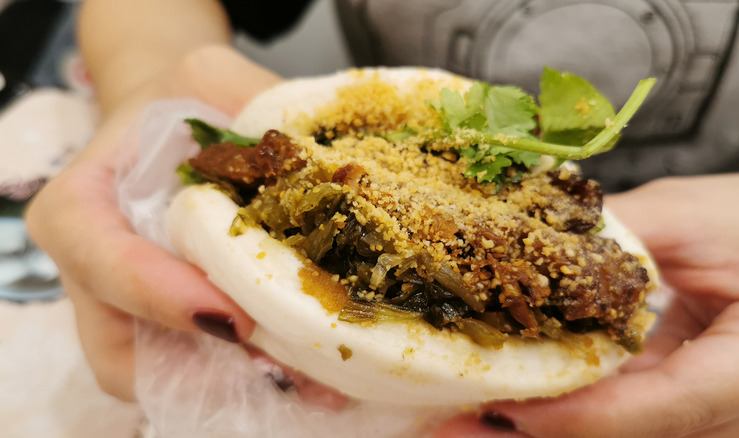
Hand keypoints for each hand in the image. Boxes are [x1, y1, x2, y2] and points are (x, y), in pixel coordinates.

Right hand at [25, 46, 280, 399]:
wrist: (178, 123)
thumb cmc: (180, 100)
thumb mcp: (206, 73)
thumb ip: (249, 97)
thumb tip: (315, 156)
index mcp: (80, 208)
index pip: (104, 264)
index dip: (161, 296)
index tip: (233, 317)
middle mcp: (94, 272)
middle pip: (126, 350)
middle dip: (204, 366)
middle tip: (288, 364)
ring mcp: (128, 308)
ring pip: (161, 374)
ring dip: (232, 382)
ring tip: (310, 377)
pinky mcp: (168, 323)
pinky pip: (195, 368)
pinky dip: (244, 374)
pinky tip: (305, 365)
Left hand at [435, 174, 738, 437]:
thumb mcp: (699, 216)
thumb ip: (618, 236)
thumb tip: (530, 247)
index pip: (658, 408)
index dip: (570, 415)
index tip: (496, 403)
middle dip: (535, 436)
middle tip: (448, 428)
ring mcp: (730, 425)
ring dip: (545, 431)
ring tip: (462, 423)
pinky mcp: (704, 416)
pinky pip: (633, 423)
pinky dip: (573, 414)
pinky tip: (515, 404)